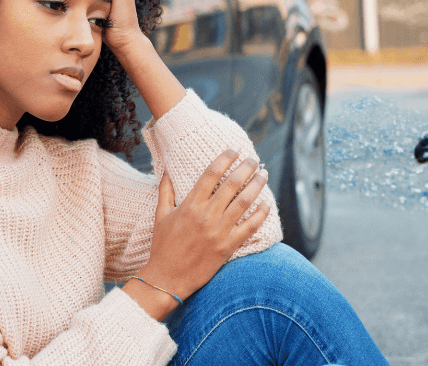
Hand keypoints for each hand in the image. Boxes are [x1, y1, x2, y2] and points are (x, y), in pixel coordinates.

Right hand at [138, 149, 270, 302]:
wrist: (168, 277)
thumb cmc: (162, 245)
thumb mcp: (160, 215)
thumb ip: (165, 191)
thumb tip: (166, 170)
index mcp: (190, 205)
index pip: (210, 174)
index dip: (224, 159)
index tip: (234, 150)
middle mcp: (206, 215)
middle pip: (232, 184)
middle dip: (246, 167)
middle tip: (254, 158)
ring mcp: (219, 231)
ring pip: (245, 202)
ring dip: (257, 185)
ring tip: (263, 174)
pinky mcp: (229, 246)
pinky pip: (251, 227)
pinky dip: (261, 214)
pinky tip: (267, 204)